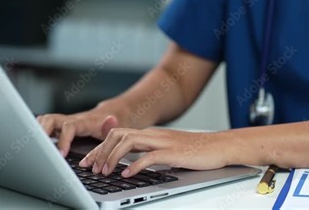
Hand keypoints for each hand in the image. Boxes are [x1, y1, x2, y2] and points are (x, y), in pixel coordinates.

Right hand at [37, 105, 120, 156]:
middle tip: (39, 149)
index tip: (61, 154)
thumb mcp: (114, 126)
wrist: (111, 113)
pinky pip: (45, 125)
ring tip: (34, 147)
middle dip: (42, 132)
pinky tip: (36, 145)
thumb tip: (111, 119)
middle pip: (50, 119)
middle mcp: (71, 120)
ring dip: (38, 132)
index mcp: (83, 122)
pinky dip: (39, 132)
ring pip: (45, 121)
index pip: (69, 127)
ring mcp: (65, 122)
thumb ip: (110, 125)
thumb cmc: (111, 123)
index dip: (63, 140)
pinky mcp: (61, 126)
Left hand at [78, 128, 227, 177]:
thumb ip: (149, 153)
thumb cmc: (196, 151)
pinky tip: (126, 175)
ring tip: (105, 171)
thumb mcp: (167, 150)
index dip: (100, 147)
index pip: (118, 135)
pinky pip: (149, 156)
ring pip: (128, 141)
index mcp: (151, 134)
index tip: (89, 162)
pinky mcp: (173, 152)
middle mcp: (154, 135)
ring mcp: (163, 142)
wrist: (220, 146)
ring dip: (112, 156)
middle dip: (100, 151)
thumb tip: (129, 165)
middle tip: (91, 168)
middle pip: (118, 134)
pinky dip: (134, 166)